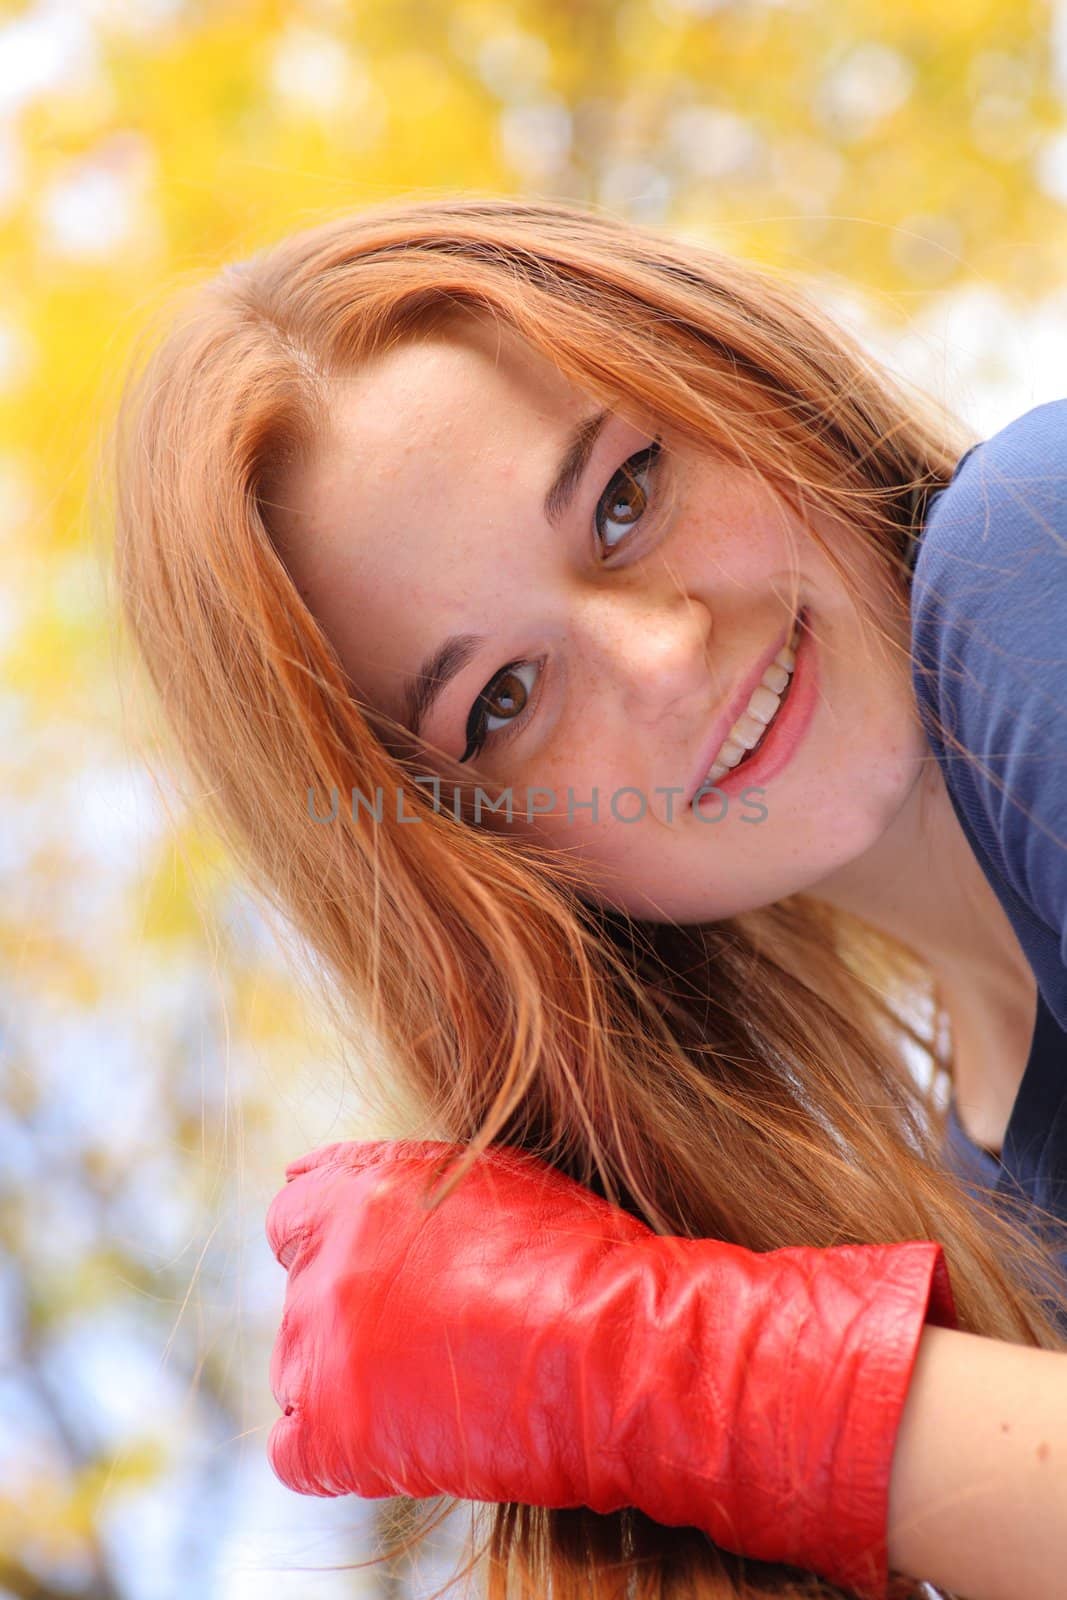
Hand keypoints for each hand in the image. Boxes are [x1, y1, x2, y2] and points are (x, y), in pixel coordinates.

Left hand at [266, 1139, 956, 1598]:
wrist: (620, 1350)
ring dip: (349, 1380)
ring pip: (297, 1371)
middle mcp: (323, 1263)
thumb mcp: (488, 1176)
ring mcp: (322, 1349)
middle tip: (431, 1335)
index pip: (291, 1215)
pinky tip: (405, 1440)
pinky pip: (297, 1451)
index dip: (336, 1245)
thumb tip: (317, 1177)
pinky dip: (340, 1451)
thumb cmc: (578, 1256)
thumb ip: (397, 1178)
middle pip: (300, 1296)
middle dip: (351, 1313)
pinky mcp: (334, 1433)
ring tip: (436, 1385)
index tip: (380, 1273)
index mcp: (353, 1190)